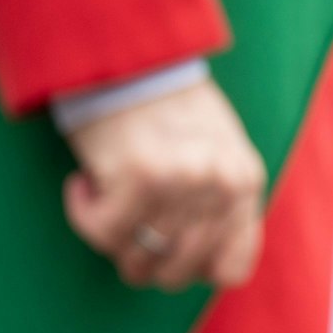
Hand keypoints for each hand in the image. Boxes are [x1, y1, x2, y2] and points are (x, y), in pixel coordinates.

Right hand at [63, 79, 265, 290]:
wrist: (131, 59)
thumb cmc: (168, 110)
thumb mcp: (218, 156)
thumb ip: (221, 207)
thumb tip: (206, 272)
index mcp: (247, 183)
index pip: (231, 270)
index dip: (191, 272)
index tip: (166, 251)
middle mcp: (223, 185)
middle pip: (178, 272)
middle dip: (142, 260)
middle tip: (124, 227)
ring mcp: (185, 182)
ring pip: (138, 258)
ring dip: (111, 236)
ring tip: (108, 198)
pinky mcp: (142, 176)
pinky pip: (103, 232)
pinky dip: (85, 214)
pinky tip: (86, 183)